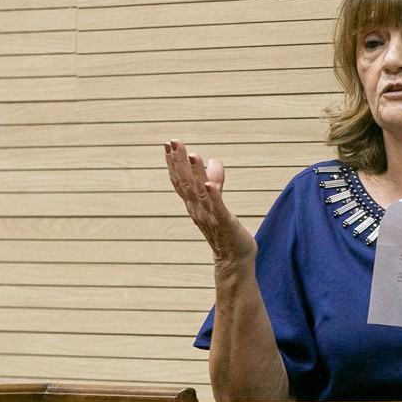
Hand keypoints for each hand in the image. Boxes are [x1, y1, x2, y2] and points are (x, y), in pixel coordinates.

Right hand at [165, 140, 255, 266]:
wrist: (233, 259)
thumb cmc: (225, 229)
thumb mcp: (217, 201)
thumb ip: (214, 181)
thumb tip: (212, 160)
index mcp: (193, 204)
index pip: (179, 181)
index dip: (174, 163)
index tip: (168, 144)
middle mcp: (197, 210)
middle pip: (185, 183)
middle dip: (179, 162)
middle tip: (173, 142)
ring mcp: (210, 217)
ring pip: (199, 192)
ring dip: (195, 173)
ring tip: (193, 154)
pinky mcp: (225, 223)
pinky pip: (218, 208)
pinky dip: (213, 195)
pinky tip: (209, 183)